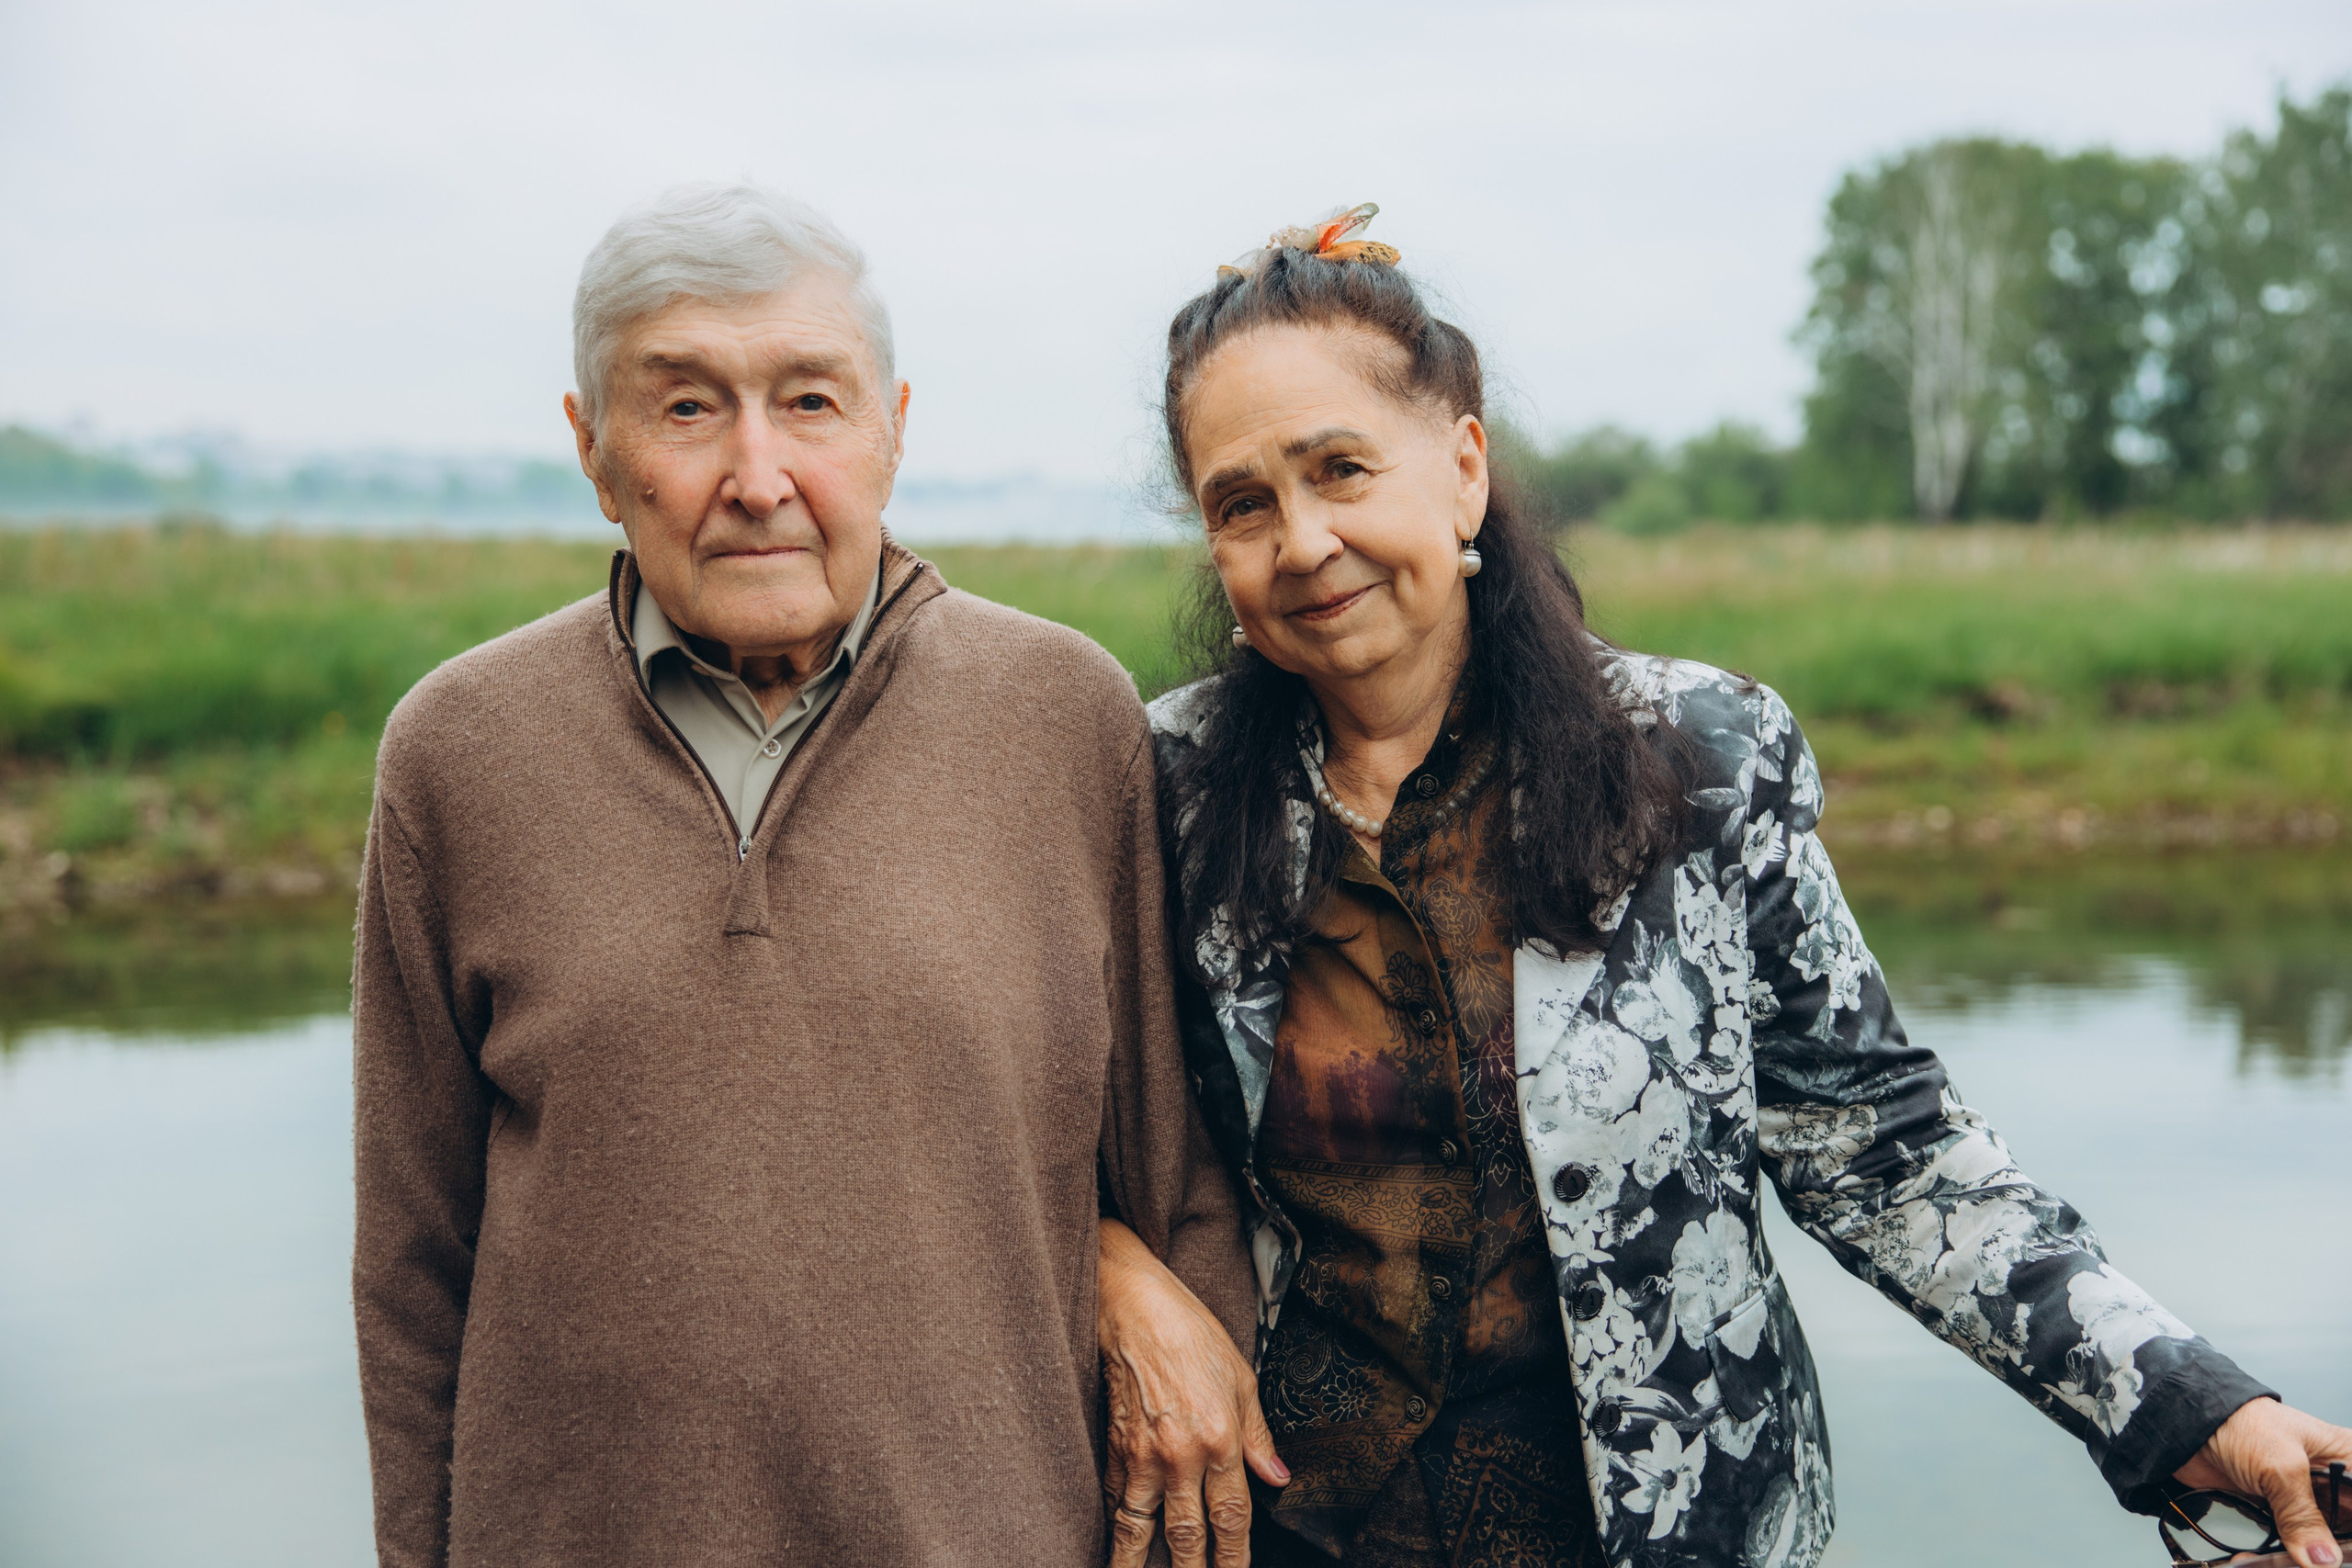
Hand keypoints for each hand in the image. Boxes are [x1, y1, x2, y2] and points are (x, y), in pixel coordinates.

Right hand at [1099, 1218, 1288, 1567]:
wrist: (1132, 1305)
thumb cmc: (1189, 1332)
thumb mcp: (1242, 1377)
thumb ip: (1259, 1435)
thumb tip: (1277, 1476)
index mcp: (1220, 1439)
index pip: (1232, 1519)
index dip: (1235, 1560)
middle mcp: (1180, 1456)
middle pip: (1188, 1537)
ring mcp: (1140, 1456)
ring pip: (1141, 1529)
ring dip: (1139, 1565)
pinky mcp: (1111, 1447)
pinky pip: (1115, 1500)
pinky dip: (1118, 1527)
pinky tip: (1119, 1543)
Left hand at [2174, 1399, 2351, 1567]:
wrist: (2184, 1422)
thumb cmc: (2237, 1421)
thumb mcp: (2281, 1466)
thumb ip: (2304, 1516)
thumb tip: (2323, 1560)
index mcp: (2347, 1457)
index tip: (2341, 1554)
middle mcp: (2332, 1479)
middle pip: (2345, 1526)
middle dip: (2331, 1550)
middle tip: (2312, 1562)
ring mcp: (2305, 1496)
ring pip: (2319, 1541)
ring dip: (2301, 1556)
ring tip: (2281, 1561)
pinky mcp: (2278, 1508)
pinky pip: (2290, 1542)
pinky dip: (2280, 1555)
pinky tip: (2261, 1560)